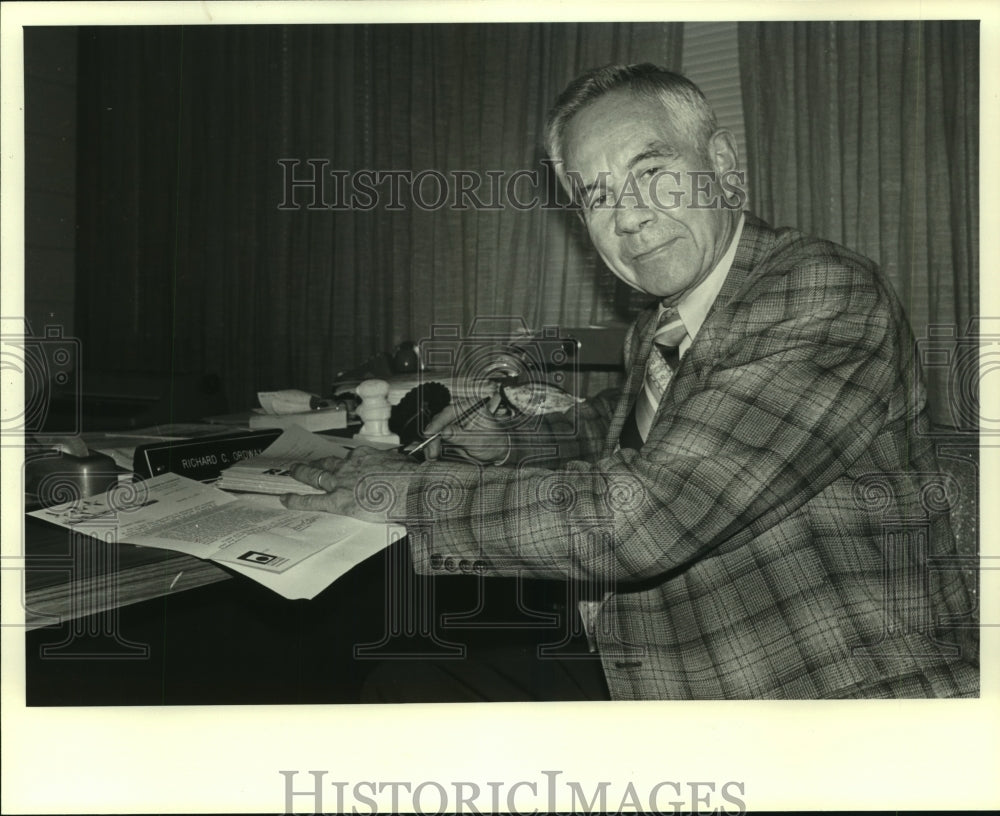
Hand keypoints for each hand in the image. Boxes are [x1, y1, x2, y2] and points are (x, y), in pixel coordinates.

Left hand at [280, 446, 414, 520]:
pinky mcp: (338, 501)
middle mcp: (350, 465)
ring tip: (293, 472)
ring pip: (315, 475)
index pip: (351, 458)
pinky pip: (311, 500)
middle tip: (307, 463)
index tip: (345, 464)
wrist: (410, 489)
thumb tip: (402, 465)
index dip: (346, 463)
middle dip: (317, 463)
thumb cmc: (412, 478)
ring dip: (302, 473)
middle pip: (328, 463)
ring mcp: (342, 482)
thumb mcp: (405, 464)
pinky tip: (285, 499)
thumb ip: (397, 465)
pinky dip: (296, 500)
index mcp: (366, 455)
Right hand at [423, 392, 509, 463]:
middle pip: (439, 420)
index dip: (438, 423)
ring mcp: (454, 421)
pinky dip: (433, 445)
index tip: (430, 434)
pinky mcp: (450, 431)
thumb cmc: (495, 442)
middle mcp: (460, 411)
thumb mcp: (479, 441)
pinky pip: (437, 437)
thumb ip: (461, 436)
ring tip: (432, 455)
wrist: (498, 451)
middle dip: (432, 436)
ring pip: (435, 429)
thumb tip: (445, 432)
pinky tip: (433, 454)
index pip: (449, 411)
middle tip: (431, 451)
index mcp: (471, 406)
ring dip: (431, 442)